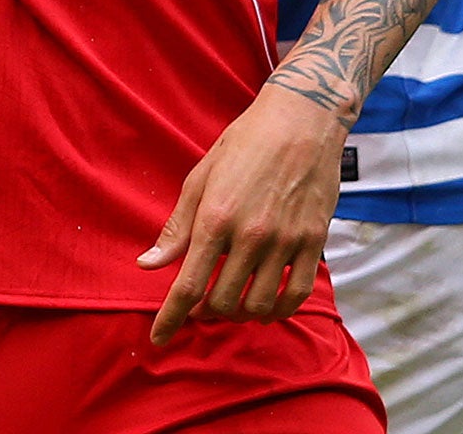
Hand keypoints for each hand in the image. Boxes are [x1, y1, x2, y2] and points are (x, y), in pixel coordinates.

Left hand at [137, 82, 343, 344]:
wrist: (299, 124)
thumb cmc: (241, 146)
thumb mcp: (199, 180)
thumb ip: (176, 229)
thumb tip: (148, 265)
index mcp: (214, 219)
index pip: (188, 286)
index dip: (170, 318)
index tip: (158, 338)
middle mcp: (250, 236)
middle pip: (222, 302)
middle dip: (205, 313)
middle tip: (199, 306)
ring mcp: (286, 242)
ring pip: (260, 305)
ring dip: (240, 313)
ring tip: (230, 303)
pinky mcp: (314, 243)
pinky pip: (297, 294)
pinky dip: (279, 310)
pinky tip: (266, 306)